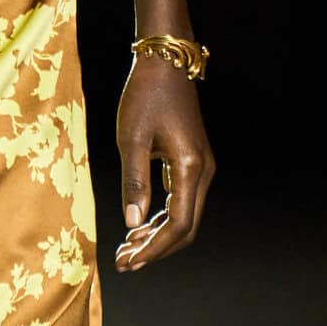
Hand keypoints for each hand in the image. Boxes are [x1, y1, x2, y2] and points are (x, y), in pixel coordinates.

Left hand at [114, 58, 215, 272]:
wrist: (165, 62)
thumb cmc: (145, 96)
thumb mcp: (131, 139)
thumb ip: (134, 181)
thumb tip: (132, 223)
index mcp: (190, 168)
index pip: (177, 224)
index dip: (153, 249)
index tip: (128, 262)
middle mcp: (203, 172)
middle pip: (185, 228)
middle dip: (156, 249)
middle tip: (123, 262)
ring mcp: (201, 167)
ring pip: (185, 217)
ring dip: (157, 237)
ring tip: (127, 249)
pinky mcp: (192, 162)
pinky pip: (181, 201)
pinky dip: (161, 219)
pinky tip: (139, 226)